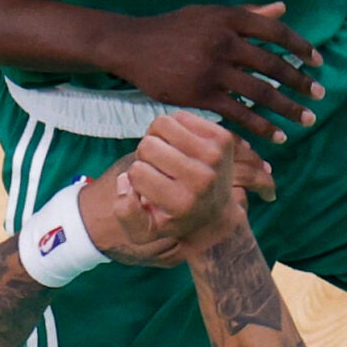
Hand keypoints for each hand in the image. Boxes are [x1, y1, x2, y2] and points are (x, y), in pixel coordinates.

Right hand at [87, 114, 276, 266]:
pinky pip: (179, 116)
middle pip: (147, 145)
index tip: (150, 187)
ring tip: (168, 154)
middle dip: (146, 155)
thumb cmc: (173, 218)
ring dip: (158, 137)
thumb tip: (124, 181)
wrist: (216, 212)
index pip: (137, 171)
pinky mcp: (222, 137)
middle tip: (159, 169)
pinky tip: (181, 146)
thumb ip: (125, 212)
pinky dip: (174, 128)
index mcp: (181, 203)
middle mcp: (201, 180)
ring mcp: (215, 155)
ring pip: (161, 124)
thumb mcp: (145, 230)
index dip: (136, 176)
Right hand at [103, 1, 323, 142]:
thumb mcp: (210, 13)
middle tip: (320, 95)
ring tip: (306, 119)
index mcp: (229, 18)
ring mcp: (213, 69)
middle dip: (300, 82)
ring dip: (288, 108)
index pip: (275, 31)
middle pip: (273, 64)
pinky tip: (277, 136)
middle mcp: (224, 41)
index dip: (300, 46)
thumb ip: (248, 13)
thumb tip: (282, 7)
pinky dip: (261, 126)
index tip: (317, 62)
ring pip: (260, 91)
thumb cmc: (174, 28)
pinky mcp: (201, 94)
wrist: (133, 45)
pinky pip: (239, 112)